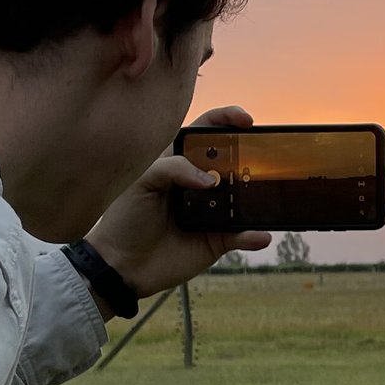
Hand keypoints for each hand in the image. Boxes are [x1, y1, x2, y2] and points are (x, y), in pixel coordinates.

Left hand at [84, 106, 272, 297]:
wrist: (122, 265)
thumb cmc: (126, 218)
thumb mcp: (142, 181)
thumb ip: (174, 168)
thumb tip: (211, 181)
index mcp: (179, 161)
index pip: (207, 131)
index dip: (227, 119)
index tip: (244, 121)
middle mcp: (199, 183)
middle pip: (233, 161)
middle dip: (250, 154)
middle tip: (259, 156)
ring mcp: (212, 212)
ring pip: (243, 198)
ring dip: (257, 195)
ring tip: (263, 195)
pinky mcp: (218, 239)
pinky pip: (243, 235)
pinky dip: (254, 235)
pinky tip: (260, 234)